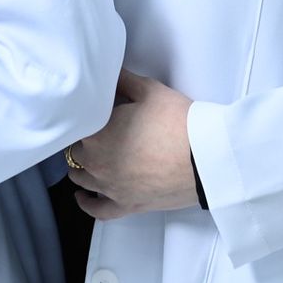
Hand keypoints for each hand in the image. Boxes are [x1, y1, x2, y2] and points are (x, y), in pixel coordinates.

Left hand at [67, 70, 197, 220]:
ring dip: (82, 167)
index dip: (85, 117)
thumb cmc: (176, 121)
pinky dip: (88, 204)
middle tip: (98, 131)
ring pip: (82, 178)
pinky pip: (98, 210)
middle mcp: (95, 163)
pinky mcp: (126, 205)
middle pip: (77, 151)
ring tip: (89, 159)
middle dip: (84, 141)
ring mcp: (109, 187)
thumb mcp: (149, 91)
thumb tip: (108, 72)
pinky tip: (83, 197)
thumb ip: (123, 80)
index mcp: (96, 134)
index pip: (77, 125)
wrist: (204, 159)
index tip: (94, 112)